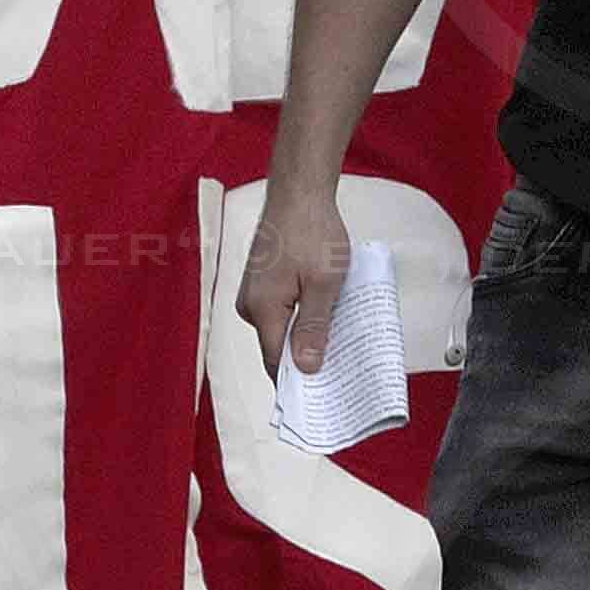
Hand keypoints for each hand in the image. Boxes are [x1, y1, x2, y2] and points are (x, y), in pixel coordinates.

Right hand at [239, 176, 354, 375]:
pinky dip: (301, 315)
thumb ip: (313, 327)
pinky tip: (325, 313)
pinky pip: (281, 309)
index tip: (320, 398)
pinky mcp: (262, 281)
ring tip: (338, 340)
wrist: (299, 191)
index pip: (275, 362)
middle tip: (339, 369)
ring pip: (281, 327)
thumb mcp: (324, 283)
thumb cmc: (313, 231)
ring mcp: (254, 292)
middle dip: (305, 359)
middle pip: (277, 346)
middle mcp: (250, 304)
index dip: (297, 382)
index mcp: (262, 309)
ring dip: (305, 334)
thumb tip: (305, 367)